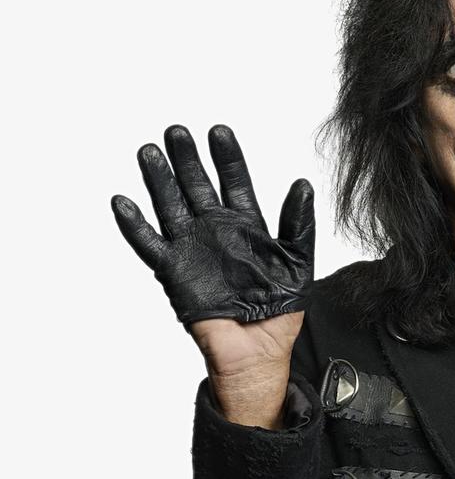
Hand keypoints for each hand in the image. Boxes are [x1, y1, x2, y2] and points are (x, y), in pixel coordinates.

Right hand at [111, 124, 314, 379]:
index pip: (235, 182)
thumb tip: (303, 185)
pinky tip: (124, 202)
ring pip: (171, 206)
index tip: (218, 131)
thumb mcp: (299, 262)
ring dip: (159, 181)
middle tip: (176, 131)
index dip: (227, 157)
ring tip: (149, 153)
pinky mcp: (174, 272)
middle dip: (187, 159)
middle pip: (197, 186)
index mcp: (247, 225)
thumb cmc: (281, 311)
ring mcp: (193, 248)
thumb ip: (299, 224)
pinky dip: (135, 225)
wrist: (259, 351)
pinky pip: (150, 245)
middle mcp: (216, 230)